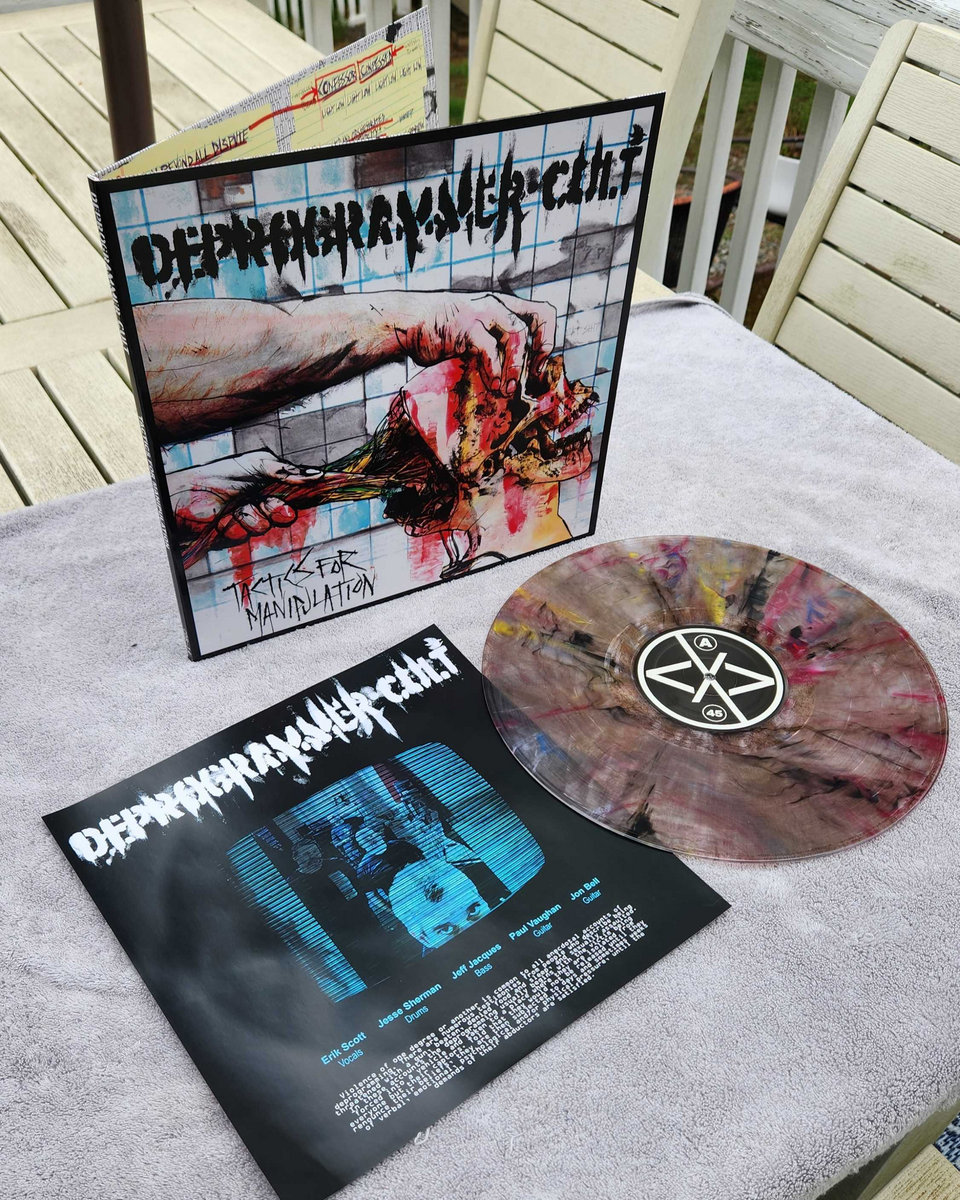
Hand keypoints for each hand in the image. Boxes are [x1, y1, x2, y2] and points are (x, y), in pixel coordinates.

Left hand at [168, 449, 320, 550]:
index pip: (302, 486)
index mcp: (274, 482)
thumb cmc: (222, 474)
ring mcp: (256, 517)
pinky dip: (240, 522)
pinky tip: (227, 516)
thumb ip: (285, 471)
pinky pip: (253, 531)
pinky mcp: (243, 532)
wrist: (189, 494)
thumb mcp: (256, 464)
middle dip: (281, 509)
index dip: (320, 486)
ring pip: (271, 523)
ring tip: (239, 507)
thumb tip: (314, 475)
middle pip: (292, 510)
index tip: (340, 482)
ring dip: (256, 515)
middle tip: (271, 504)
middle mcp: (268, 500)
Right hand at [388, 292, 555, 396]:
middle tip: (529, 377)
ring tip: (508, 389)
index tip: (536, 366)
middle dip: (539, 351)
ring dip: (516, 366)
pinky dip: (495, 369)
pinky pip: (489, 348)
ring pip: (517, 334)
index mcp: (503, 305)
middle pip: (539, 317)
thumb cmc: (441, 333)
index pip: (543, 312)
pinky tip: (492, 384)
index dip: (547, 339)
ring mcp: (481, 312)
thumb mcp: (475, 332)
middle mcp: (496, 304)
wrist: (409, 323)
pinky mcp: (464, 326)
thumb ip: (494, 343)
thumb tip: (513, 378)